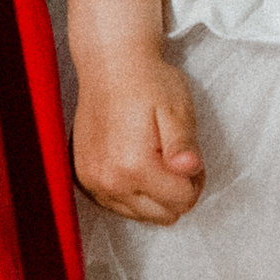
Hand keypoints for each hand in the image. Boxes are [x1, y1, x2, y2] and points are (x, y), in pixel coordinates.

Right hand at [72, 47, 205, 222]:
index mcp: (134, 165)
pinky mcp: (84, 178)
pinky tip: (137, 163)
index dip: (195, 179)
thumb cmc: (146, 82)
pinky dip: (134, 192)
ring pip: (142, 214)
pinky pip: (119, 205)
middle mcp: (109, 180)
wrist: (110, 65)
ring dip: (156, 193)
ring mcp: (93, 182)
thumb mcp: (176, 108)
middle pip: (163, 215)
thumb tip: (190, 169)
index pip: (182, 200)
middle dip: (178, 191)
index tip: (189, 157)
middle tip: (176, 157)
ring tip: (156, 157)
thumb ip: (183, 145)